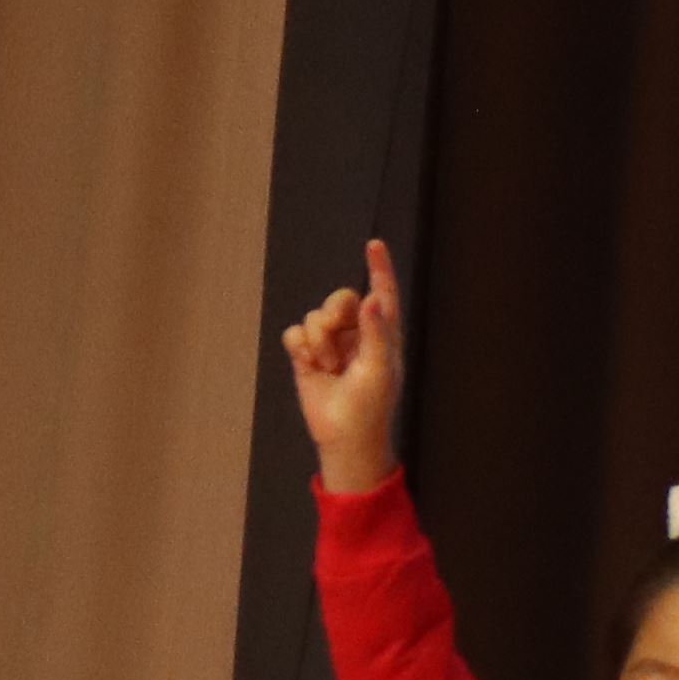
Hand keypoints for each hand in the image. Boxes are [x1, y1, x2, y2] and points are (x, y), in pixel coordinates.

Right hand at [279, 241, 408, 490]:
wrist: (343, 435)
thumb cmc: (371, 405)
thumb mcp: (379, 368)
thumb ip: (376, 332)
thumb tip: (374, 298)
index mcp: (383, 333)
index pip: (382, 293)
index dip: (379, 269)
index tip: (375, 244)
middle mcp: (358, 333)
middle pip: (340, 299)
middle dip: (333, 311)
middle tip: (334, 331)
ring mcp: (332, 342)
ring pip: (315, 317)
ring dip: (318, 340)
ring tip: (329, 366)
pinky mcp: (308, 353)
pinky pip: (295, 332)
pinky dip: (300, 346)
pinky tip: (311, 365)